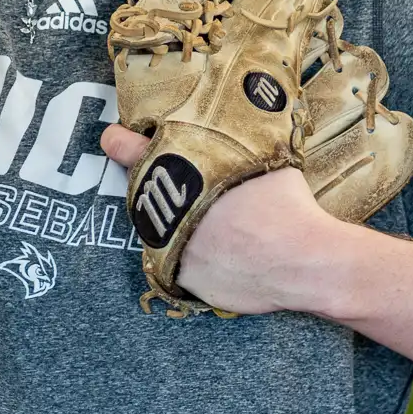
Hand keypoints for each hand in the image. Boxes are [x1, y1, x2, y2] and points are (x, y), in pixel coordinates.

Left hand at [101, 124, 336, 315]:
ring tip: (217, 225)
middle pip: (147, 193)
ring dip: (178, 223)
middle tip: (180, 188)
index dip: (120, 143)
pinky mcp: (184, 278)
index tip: (111, 138)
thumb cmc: (286, 203)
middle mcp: (169, 210)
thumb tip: (229, 134)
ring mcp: (173, 246)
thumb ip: (230, 146)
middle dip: (160, 189)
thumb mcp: (258, 155)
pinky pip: (182, 262)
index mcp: (184, 171)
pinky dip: (198, 257)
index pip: (136, 150)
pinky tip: (226, 253)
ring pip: (162, 229)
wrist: (302, 259)